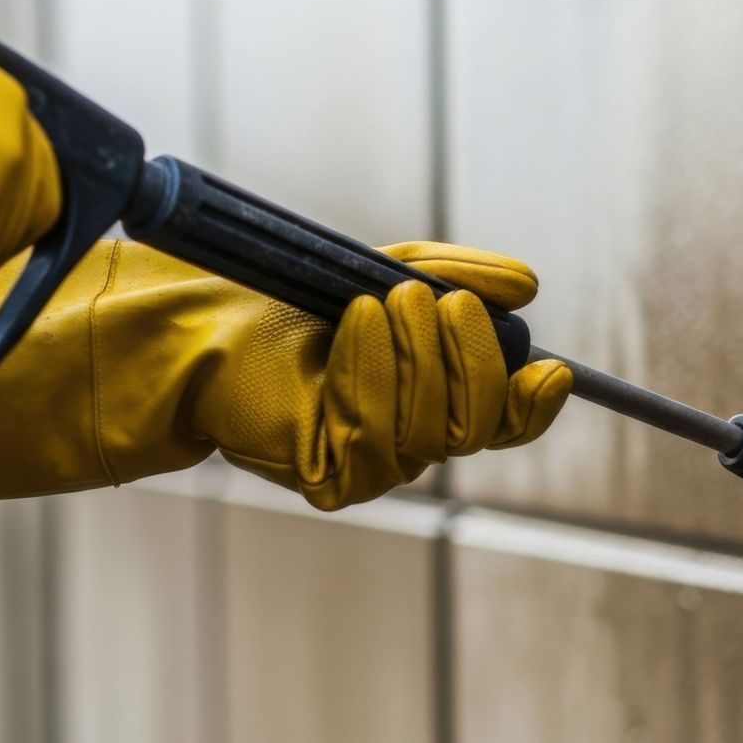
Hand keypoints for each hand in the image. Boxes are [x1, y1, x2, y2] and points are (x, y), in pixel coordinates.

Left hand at [0, 240, 572, 509]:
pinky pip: (380, 433)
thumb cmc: (276, 298)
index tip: (550, 367)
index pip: (506, 415)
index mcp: (427, 396)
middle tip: (427, 298)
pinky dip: (373, 371)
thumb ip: (456, 279)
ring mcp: (370, 460)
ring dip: (420, 354)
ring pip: (440, 430)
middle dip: (470, 352)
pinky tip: (348, 330)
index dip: (533, 397)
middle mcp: (408, 437)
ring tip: (380, 301)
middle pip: (485, 421)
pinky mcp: (329, 472)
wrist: (192, 322)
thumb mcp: (381, 270)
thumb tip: (527, 287)